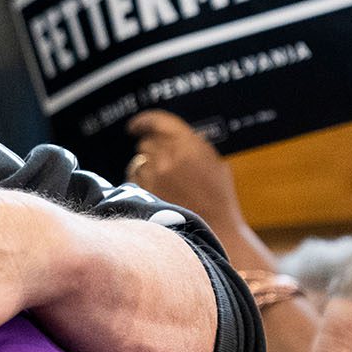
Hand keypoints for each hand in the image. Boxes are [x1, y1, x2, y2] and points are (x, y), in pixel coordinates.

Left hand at [124, 111, 244, 237]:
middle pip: (146, 142)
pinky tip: (157, 191)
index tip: (136, 126)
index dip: (143, 121)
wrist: (215, 230)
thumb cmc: (218, 197)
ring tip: (164, 181)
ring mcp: (153, 175)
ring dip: (146, 166)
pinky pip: (133, 178)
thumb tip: (177, 134)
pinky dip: (141, 181)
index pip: (157, 122)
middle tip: (162, 161)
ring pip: (138, 160)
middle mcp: (168, 157)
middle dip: (151, 149)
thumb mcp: (214, 163)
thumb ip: (194, 145)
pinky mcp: (143, 192)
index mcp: (188, 145)